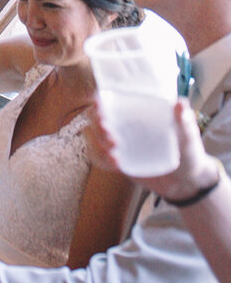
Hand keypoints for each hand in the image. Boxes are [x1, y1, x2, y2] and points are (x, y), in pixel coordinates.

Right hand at [89, 96, 216, 196]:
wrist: (187, 183)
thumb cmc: (189, 152)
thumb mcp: (189, 136)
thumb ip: (184, 121)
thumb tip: (180, 104)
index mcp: (137, 110)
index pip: (111, 98)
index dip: (99, 100)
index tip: (99, 106)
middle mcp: (124, 123)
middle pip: (94, 116)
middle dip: (96, 124)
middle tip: (109, 136)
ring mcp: (118, 142)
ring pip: (92, 136)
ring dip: (96, 143)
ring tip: (114, 156)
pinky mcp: (117, 159)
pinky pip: (98, 157)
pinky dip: (101, 159)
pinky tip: (115, 164)